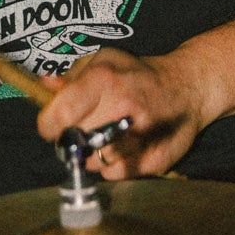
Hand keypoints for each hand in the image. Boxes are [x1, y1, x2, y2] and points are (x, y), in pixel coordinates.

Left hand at [33, 47, 218, 178]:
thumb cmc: (139, 74)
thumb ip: (72, 77)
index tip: (51, 126)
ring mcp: (140, 137)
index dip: (49, 124)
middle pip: (74, 141)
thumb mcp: (104, 60)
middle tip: (82, 129)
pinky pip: (113, 174)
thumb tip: (46, 87)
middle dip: (71, 138)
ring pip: (91, 162)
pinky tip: (123, 147)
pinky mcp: (152, 161)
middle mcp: (123, 107)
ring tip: (107, 135)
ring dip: (91, 154)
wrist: (188, 87)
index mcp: (105, 78)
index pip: (61, 114)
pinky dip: (111, 165)